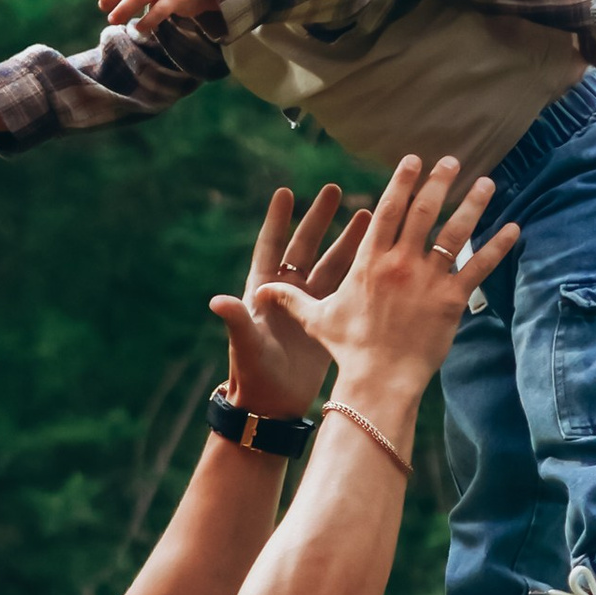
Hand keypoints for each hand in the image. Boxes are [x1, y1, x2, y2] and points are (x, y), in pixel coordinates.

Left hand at [208, 184, 365, 420]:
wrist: (272, 405)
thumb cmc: (253, 375)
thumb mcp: (247, 344)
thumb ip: (236, 321)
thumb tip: (216, 301)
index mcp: (262, 291)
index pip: (270, 247)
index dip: (278, 221)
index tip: (286, 191)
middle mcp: (285, 292)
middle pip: (304, 247)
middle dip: (319, 219)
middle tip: (334, 189)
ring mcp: (307, 304)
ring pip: (330, 262)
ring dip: (347, 240)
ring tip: (368, 214)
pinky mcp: (326, 318)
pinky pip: (345, 286)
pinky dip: (359, 269)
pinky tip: (379, 253)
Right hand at [254, 153, 517, 400]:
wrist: (378, 378)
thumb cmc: (347, 350)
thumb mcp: (315, 319)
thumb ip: (292, 299)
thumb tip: (259, 293)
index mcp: (370, 261)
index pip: (387, 211)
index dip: (401, 182)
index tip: (412, 161)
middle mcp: (400, 263)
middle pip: (423, 212)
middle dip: (438, 182)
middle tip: (451, 160)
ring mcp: (427, 279)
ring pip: (455, 233)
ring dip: (473, 204)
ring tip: (486, 182)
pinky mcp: (451, 299)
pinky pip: (479, 267)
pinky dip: (499, 246)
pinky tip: (515, 228)